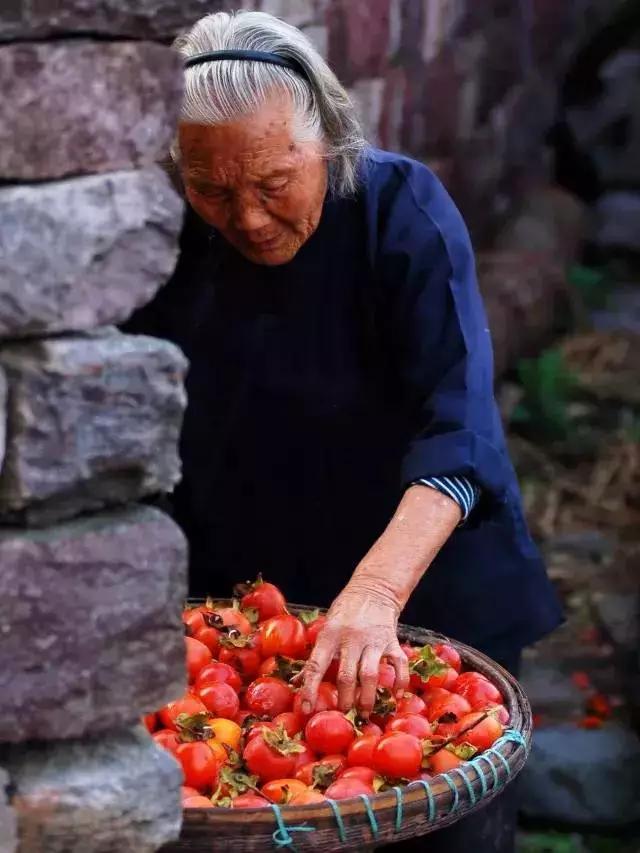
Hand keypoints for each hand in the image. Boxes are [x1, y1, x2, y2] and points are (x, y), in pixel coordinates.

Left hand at [298, 584, 408, 716]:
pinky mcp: (391, 641)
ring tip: (363, 712)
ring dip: (366, 697)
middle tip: (343, 713)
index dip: (310, 689)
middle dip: (344, 700)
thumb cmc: (344, 612)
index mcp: (329, 635)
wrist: (373, 589)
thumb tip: (295, 682)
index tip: (307, 709)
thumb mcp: (326, 627)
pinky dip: (398, 682)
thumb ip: (315, 655)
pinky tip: (395, 696)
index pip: (316, 665)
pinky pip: (398, 664)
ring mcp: (373, 640)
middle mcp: (351, 638)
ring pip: (370, 675)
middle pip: (346, 675)